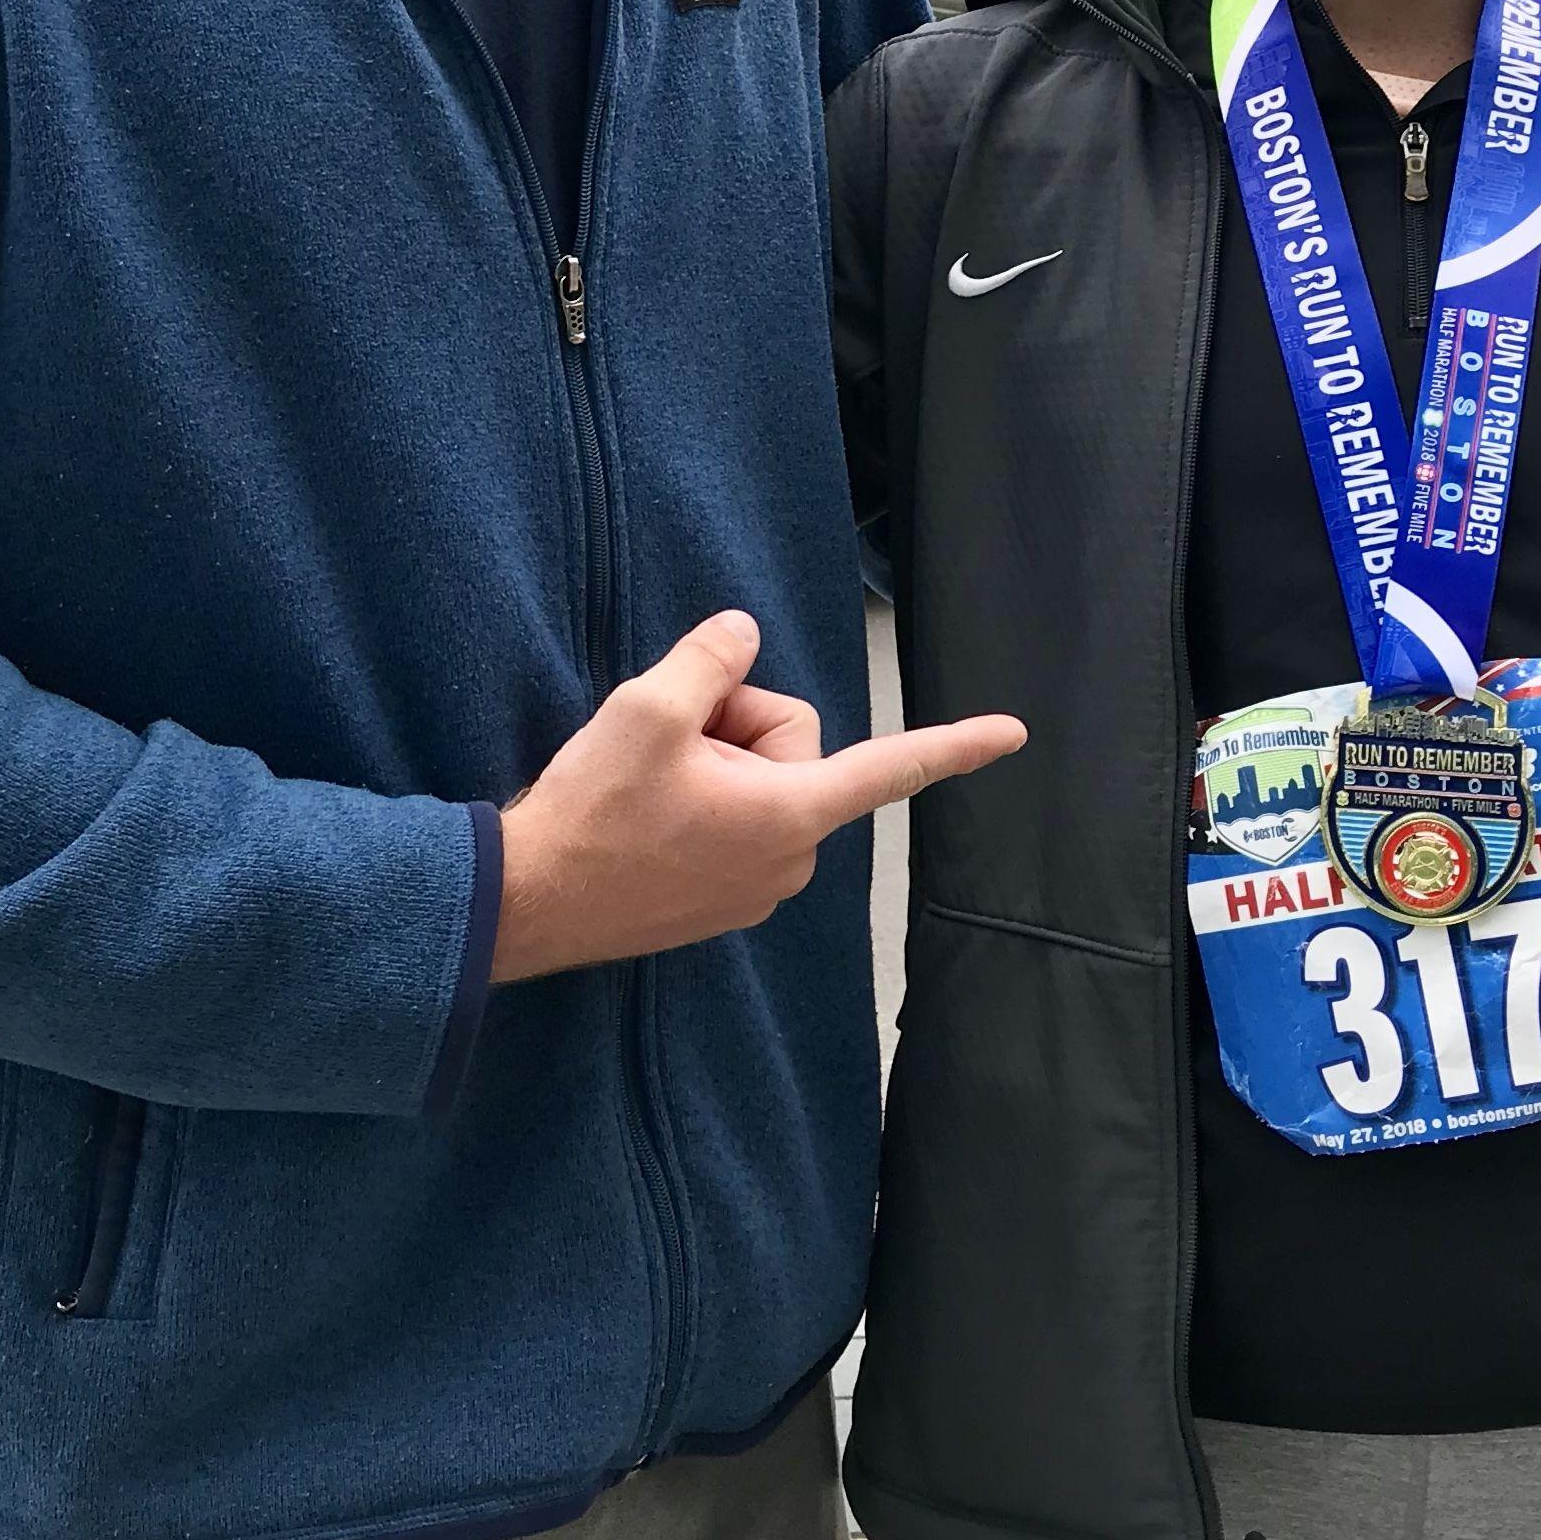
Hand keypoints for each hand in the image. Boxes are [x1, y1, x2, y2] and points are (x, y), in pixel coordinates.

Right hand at [489, 610, 1024, 984]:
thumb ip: (711, 660)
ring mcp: (755, 890)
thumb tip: (743, 634)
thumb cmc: (592, 809)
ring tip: (646, 788)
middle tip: (667, 744)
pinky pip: (732, 823)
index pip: (892, 767)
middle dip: (735, 727)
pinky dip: (696, 802)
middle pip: (792, 748)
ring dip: (710, 766)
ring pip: (758, 784)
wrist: (527, 901)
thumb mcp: (649, 709)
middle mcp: (789, 860)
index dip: (955, 745)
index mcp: (791, 814)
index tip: (1014, 734)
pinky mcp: (719, 906)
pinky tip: (641, 814)